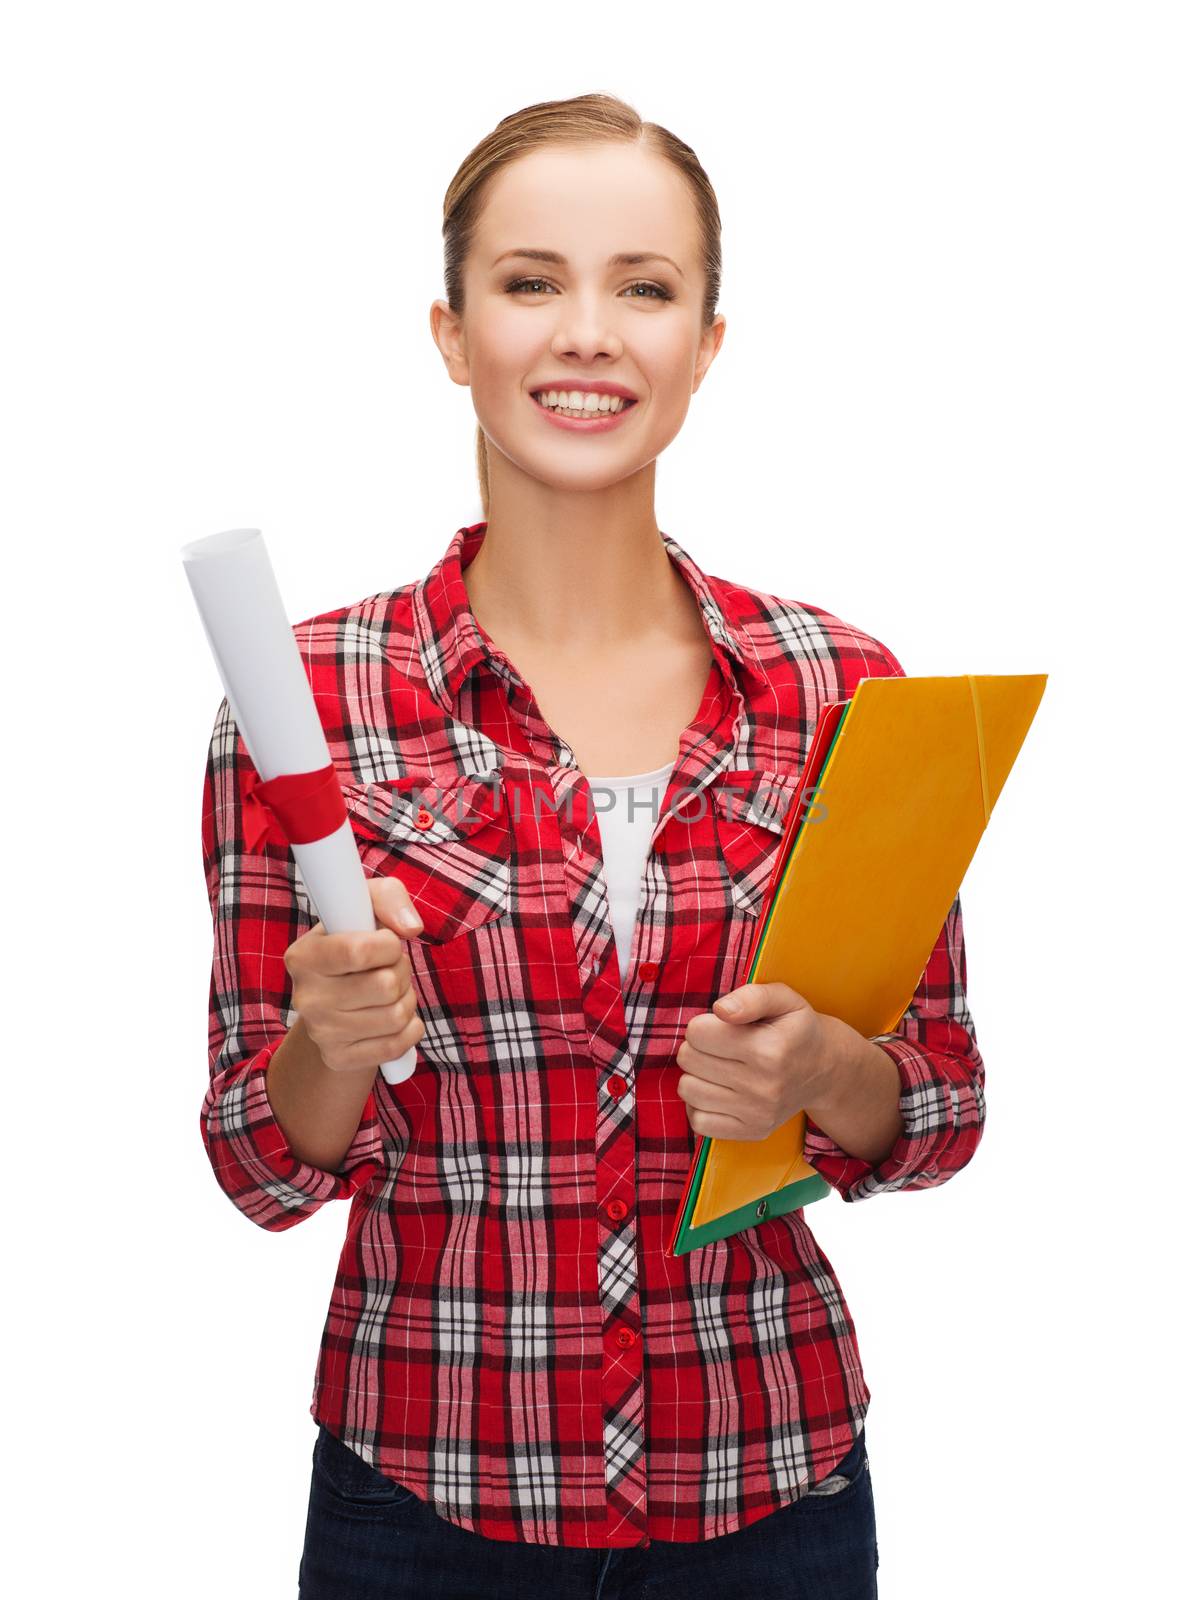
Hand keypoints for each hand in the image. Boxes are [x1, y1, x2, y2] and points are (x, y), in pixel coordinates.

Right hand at [283, 877, 425, 1074]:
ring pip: (396, 1016)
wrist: (334, 1001)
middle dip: (401, 972)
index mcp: (303, 956)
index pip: (358, 952)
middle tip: (390, 968)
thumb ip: (388, 897)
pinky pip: (397, 1045)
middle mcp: (305, 997)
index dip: (388, 945)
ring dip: (407, 999)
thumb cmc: (355, 943)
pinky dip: (410, 1028)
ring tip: (390, 992)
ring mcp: (321, 1032)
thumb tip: (410, 927)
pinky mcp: (339, 1058)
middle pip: (385, 986)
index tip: (386, 942)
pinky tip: (395, 1016)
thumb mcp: (365, 907)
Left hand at [675, 982, 838, 1141]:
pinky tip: (717, 1091)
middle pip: (688, 1060)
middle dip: (698, 1047)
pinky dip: (699, 1105)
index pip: (696, 1033)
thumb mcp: (783, 999)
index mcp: (768, 1050)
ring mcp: (758, 1113)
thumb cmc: (796, 1029)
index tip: (722, 1027)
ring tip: (718, 1067)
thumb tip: (720, 1009)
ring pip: (688, 1090)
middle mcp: (763, 1086)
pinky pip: (699, 1122)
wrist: (826, 1070)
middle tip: (721, 1046)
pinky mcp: (753, 1131)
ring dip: (696, 1075)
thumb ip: (751, 997)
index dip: (704, 1024)